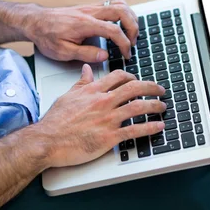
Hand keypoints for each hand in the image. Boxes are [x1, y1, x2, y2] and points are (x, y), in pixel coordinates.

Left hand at [15, 0, 138, 61]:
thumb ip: (85, 54)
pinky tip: (123, 20)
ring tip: (131, 32)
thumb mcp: (62, 52)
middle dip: (133, 27)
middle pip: (122, 12)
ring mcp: (91, 7)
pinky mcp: (90, 7)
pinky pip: (112, 2)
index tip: (126, 54)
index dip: (124, 44)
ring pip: (120, 4)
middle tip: (133, 42)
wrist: (35, 21)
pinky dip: (123, 10)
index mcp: (85, 24)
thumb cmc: (47, 36)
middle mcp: (90, 12)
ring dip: (130, 17)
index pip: (114, 30)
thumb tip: (104, 55)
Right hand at [33, 66, 165, 167]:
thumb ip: (81, 82)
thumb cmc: (55, 121)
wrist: (47, 140)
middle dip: (151, 88)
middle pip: (134, 88)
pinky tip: (159, 126)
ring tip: (162, 106)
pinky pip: (135, 130)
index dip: (132, 77)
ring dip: (154, 106)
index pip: (119, 77)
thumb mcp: (67, 96)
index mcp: (93, 91)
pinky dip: (150, 127)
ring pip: (138, 107)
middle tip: (160, 90)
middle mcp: (103, 102)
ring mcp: (107, 119)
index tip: (138, 80)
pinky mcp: (109, 136)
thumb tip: (88, 70)